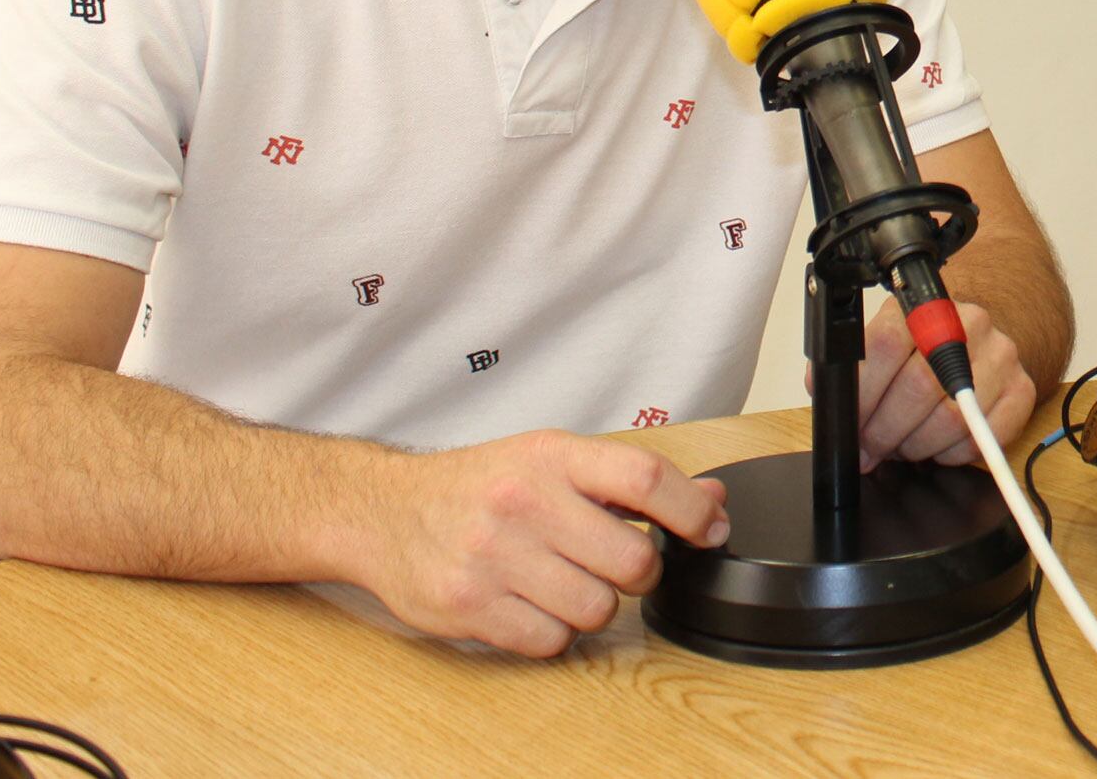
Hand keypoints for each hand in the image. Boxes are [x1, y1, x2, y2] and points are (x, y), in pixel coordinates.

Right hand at [364, 430, 728, 657]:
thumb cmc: (477, 485)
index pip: (644, 476)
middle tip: (614, 561)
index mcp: (550, 455)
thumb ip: (626, 480)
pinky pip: (552, 641)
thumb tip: (711, 501)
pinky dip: (553, 630)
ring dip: (593, 604)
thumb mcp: (548, 460)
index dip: (691, 509)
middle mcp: (523, 501)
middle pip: (632, 559)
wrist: (385, 511)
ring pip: (597, 609)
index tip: (710, 528)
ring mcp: (494, 556)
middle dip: (638, 570)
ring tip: (562, 579)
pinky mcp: (471, 606)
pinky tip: (531, 601)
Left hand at [810, 296, 1035, 469]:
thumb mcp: (882, 338)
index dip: (865, 394)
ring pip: (952, 417)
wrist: (975, 336)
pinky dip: (954, 454)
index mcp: (919, 306)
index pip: (886, 345)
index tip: (853, 424)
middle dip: (886, 429)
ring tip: (902, 448)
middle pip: (918, 386)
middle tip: (872, 448)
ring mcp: (999, 355)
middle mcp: (964, 323)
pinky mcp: (1023, 388)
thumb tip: (829, 399)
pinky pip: (984, 438)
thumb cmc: (919, 345)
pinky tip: (937, 448)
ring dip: (917, 445)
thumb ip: (854, 366)